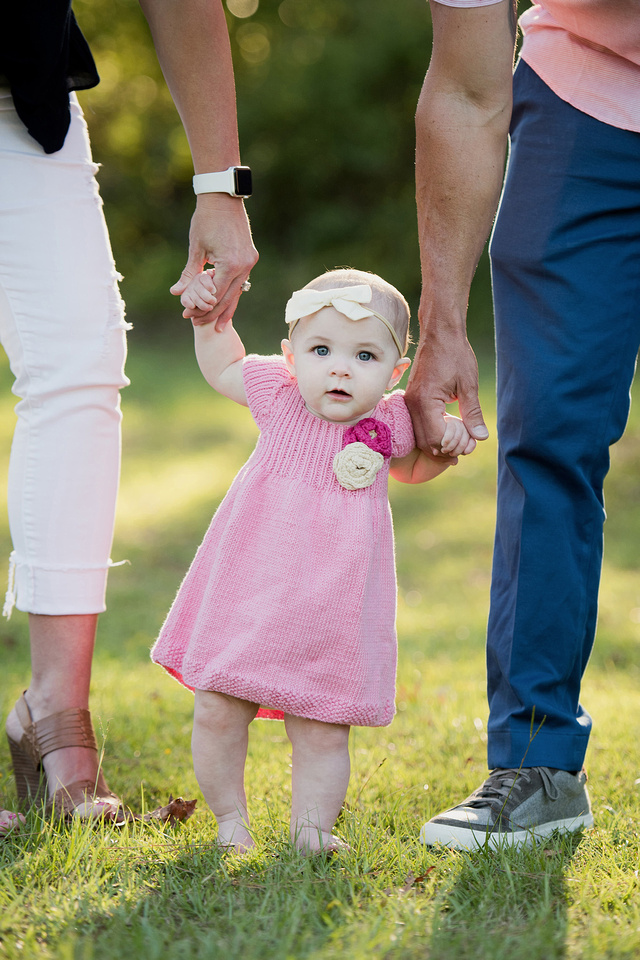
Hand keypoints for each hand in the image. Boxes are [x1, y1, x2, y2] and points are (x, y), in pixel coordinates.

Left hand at [171, 193, 258, 328]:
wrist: (223, 197)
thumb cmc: (206, 220)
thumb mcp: (195, 248)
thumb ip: (189, 273)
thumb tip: (177, 293)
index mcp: (230, 265)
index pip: (215, 295)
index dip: (201, 308)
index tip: (188, 316)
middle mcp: (244, 266)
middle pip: (228, 298)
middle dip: (212, 313)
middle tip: (198, 324)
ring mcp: (250, 262)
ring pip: (237, 292)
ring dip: (225, 307)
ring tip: (216, 324)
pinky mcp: (250, 257)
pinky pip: (240, 281)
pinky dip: (231, 292)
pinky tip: (224, 303)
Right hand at [404, 322, 487, 461]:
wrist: (440, 333)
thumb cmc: (455, 354)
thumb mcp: (468, 385)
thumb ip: (473, 413)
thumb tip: (481, 437)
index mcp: (425, 402)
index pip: (437, 439)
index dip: (455, 445)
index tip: (472, 441)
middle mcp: (412, 405)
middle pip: (427, 443)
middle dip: (448, 448)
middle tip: (469, 443)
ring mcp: (410, 403)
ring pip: (421, 438)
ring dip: (441, 442)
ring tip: (462, 438)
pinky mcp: (412, 400)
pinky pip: (420, 426)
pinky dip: (435, 433)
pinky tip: (452, 429)